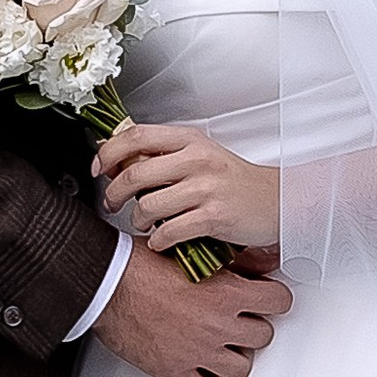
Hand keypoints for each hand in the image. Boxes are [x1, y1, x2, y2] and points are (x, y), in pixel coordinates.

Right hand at [91, 242, 290, 376]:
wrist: (106, 284)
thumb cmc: (141, 264)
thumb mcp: (194, 250)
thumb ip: (233, 260)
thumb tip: (260, 260)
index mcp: (226, 293)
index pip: (279, 302)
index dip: (273, 298)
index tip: (265, 298)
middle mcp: (218, 325)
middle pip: (263, 336)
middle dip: (253, 327)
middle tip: (238, 319)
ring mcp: (198, 351)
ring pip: (241, 369)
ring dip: (233, 356)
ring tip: (220, 344)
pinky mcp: (175, 371)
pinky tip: (198, 366)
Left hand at [96, 124, 282, 254]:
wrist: (277, 199)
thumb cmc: (234, 180)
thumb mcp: (200, 154)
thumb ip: (164, 154)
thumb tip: (119, 160)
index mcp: (189, 139)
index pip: (135, 136)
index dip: (109, 152)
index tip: (99, 169)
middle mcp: (196, 159)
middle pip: (134, 173)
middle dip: (113, 194)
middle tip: (112, 204)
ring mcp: (206, 188)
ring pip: (147, 205)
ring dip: (137, 220)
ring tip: (143, 223)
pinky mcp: (214, 217)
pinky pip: (169, 232)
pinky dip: (158, 240)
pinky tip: (162, 240)